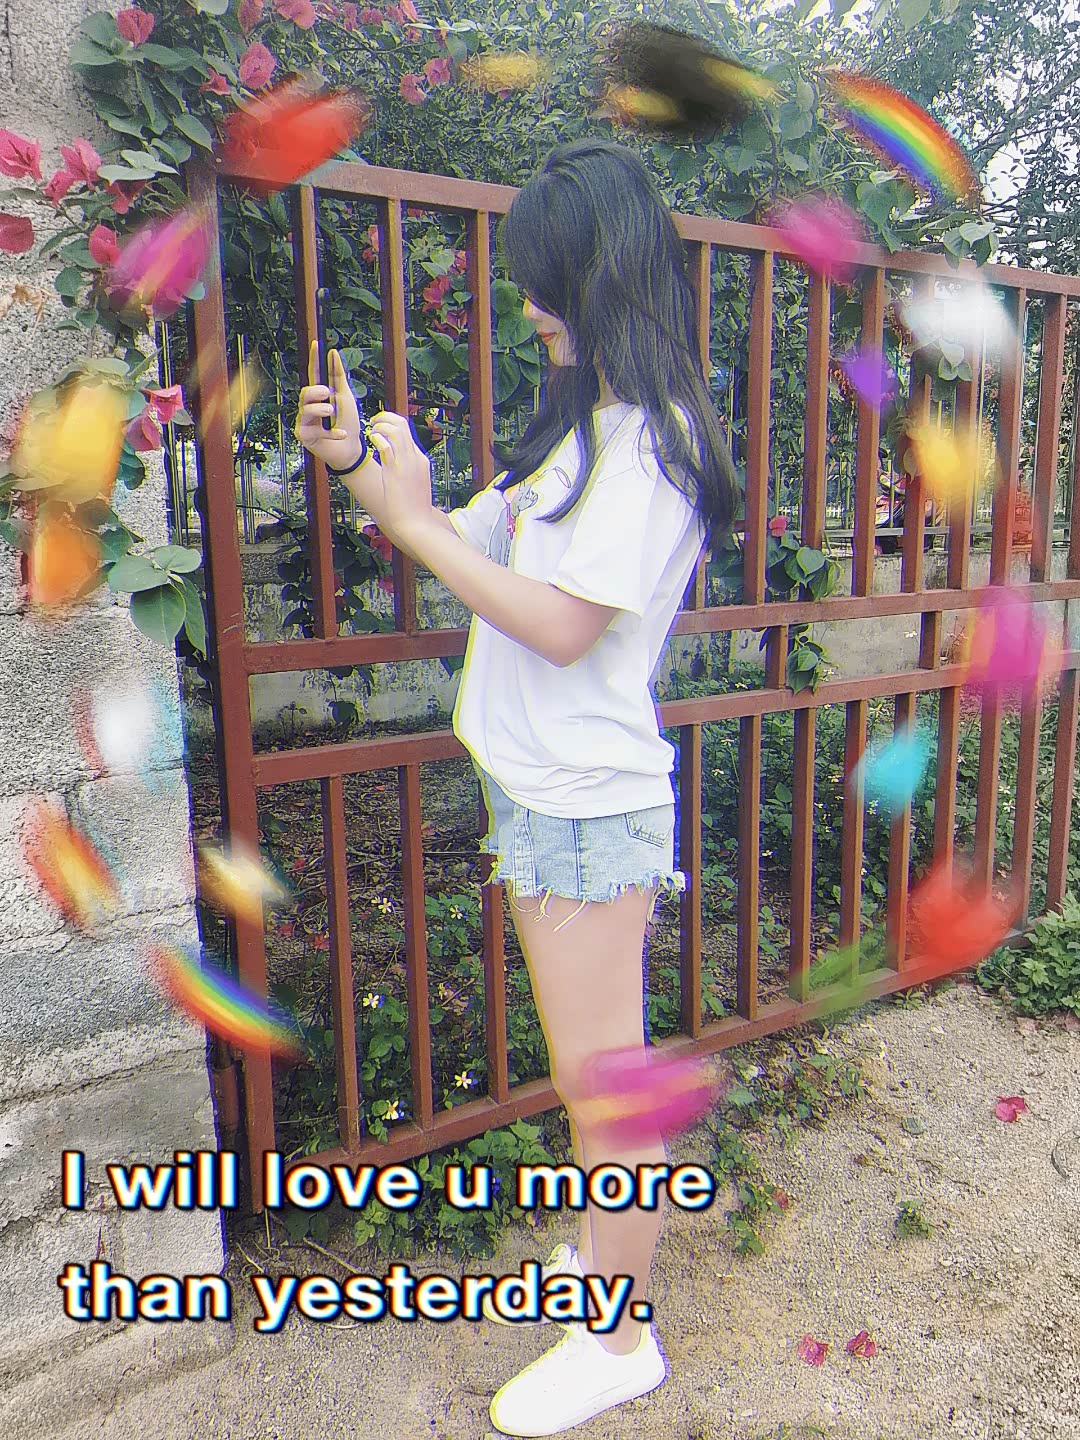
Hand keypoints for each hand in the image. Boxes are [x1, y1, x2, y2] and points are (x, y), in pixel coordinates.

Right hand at [294, 342, 370, 473]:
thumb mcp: (347, 397)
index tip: (317, 344)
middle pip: (305, 393)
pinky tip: (342, 433)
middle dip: (316, 392)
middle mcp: (309, 407)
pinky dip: (332, 432)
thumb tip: (333, 353)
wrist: (353, 450)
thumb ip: (339, 376)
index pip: (315, 374)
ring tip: (333, 413)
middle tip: (328, 393)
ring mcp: (305, 422)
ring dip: (322, 410)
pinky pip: (315, 430)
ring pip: (306, 410)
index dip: (315, 360)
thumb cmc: (349, 423)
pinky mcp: (305, 437)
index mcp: (320, 396)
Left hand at [364, 410, 435, 541]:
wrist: (417, 523)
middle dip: (387, 418)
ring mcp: (407, 463)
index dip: (393, 425)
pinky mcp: (396, 471)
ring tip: (372, 428)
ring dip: (381, 424)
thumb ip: (406, 475)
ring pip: (396, 430)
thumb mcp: (413, 487)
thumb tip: (397, 474)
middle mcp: (415, 457)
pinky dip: (377, 437)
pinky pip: (386, 445)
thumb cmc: (413, 510)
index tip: (381, 428)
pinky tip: (372, 439)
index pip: (408, 433)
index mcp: (421, 460)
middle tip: (374, 421)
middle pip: (403, 425)